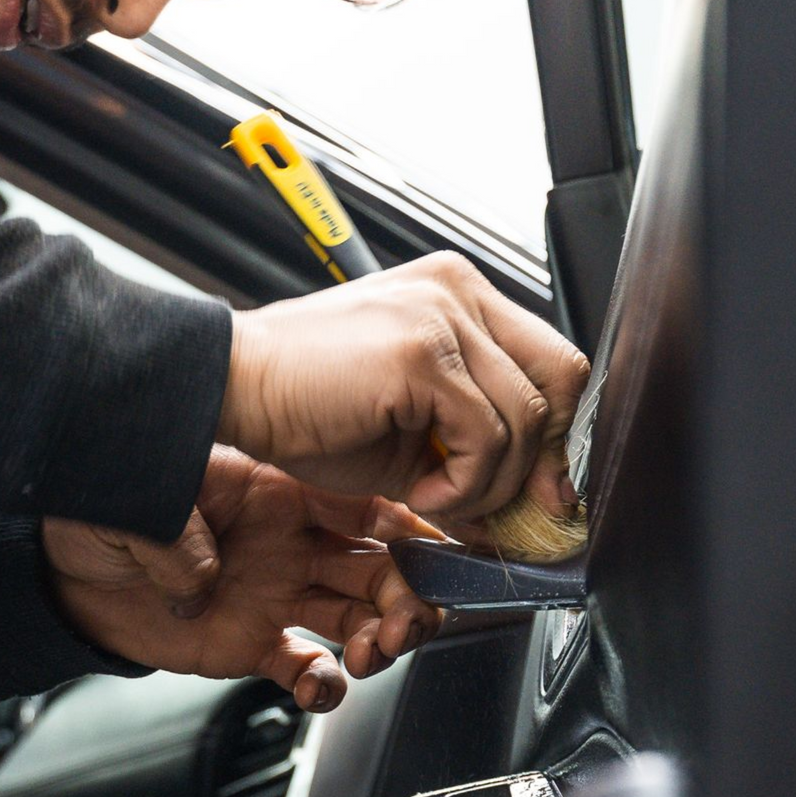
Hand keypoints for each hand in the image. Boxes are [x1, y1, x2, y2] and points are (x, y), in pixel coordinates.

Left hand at [42, 448, 441, 710]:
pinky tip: (319, 688)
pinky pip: (307, 668)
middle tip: (405, 621)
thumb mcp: (142, 495)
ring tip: (372, 654)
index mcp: (276, 490)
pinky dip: (325, 686)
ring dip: (381, 638)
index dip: (408, 526)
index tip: (439, 552)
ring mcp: (274, 594)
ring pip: (358, 617)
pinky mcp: (251, 642)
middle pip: (378, 567)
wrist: (62, 569)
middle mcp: (288, 543)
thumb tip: (209, 583)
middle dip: (408, 595)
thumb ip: (182, 536)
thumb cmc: (103, 505)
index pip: (363, 503)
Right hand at [218, 252, 589, 531]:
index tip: (542, 488)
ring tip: (436, 496)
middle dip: (544, 457)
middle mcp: (458, 290)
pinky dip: (462, 484)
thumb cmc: (305, 405)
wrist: (233, 389)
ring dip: (489, 484)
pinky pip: (484, 436)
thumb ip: (476, 443)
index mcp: (457, 294)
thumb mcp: (412, 427)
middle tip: (512, 507)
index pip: (551, 358)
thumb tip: (535, 498)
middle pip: (562, 376)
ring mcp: (442, 313)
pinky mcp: (423, 351)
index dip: (555, 433)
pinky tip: (419, 490)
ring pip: (526, 418)